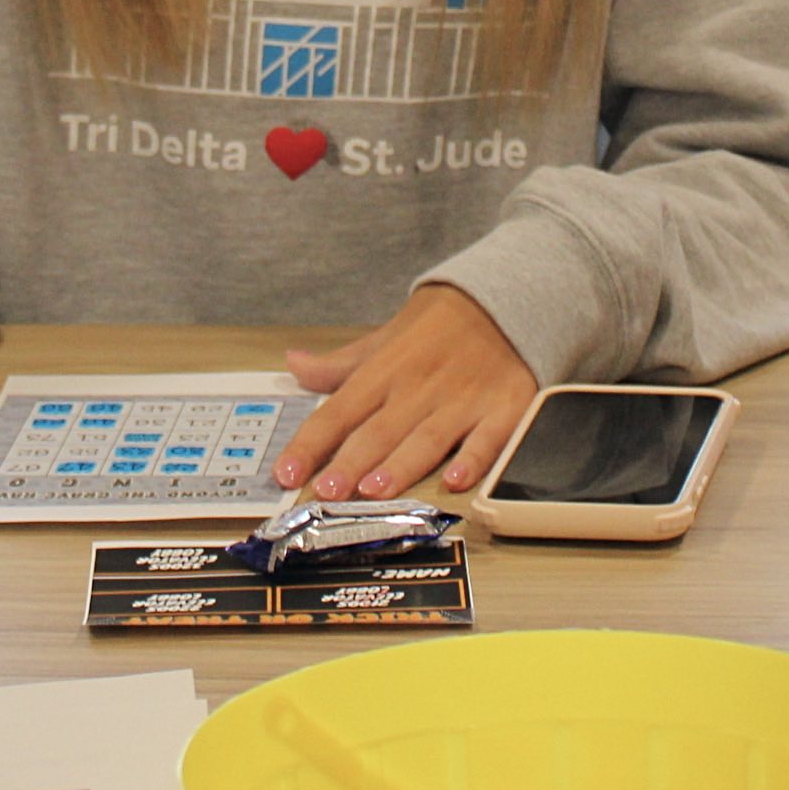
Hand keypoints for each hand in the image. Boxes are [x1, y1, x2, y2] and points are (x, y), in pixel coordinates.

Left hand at [275, 283, 536, 498]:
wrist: (503, 297)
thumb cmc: (437, 327)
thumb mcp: (384, 339)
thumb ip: (340, 364)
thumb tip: (294, 364)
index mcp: (385, 371)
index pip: (339, 411)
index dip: (310, 444)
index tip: (285, 472)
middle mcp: (420, 387)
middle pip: (379, 430)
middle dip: (351, 462)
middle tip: (327, 493)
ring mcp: (463, 399)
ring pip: (427, 437)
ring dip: (401, 465)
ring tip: (375, 491)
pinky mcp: (504, 408)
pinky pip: (489, 437)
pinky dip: (474, 459)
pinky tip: (456, 480)